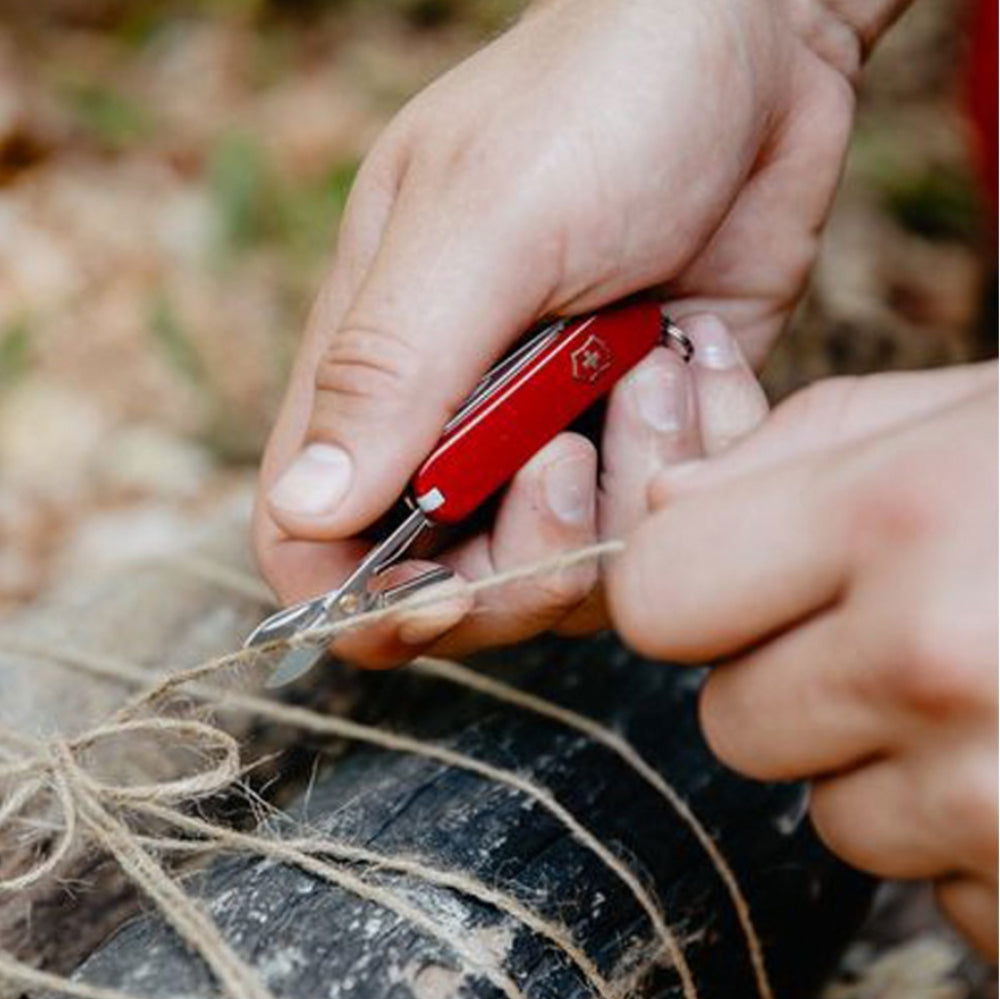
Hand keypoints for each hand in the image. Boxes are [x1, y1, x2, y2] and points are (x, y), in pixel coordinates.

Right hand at [254, 0, 862, 663]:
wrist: (749, 46)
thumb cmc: (598, 100)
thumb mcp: (483, 221)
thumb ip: (391, 367)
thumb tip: (307, 509)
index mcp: (378, 375)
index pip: (318, 539)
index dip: (362, 604)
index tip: (445, 600)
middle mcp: (461, 425)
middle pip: (457, 586)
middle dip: (526, 558)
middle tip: (575, 450)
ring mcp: (561, 436)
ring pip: (572, 567)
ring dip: (631, 489)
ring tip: (661, 367)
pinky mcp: (649, 434)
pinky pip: (668, 519)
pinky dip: (699, 459)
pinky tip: (705, 361)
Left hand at [608, 363, 998, 953]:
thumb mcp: (970, 409)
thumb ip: (794, 451)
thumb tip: (660, 512)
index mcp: (899, 514)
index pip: (652, 599)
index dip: (685, 594)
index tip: (739, 583)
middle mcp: (941, 661)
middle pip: (731, 721)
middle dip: (795, 684)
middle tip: (909, 629)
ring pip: (833, 815)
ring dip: (893, 766)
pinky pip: (941, 894)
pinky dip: (980, 846)